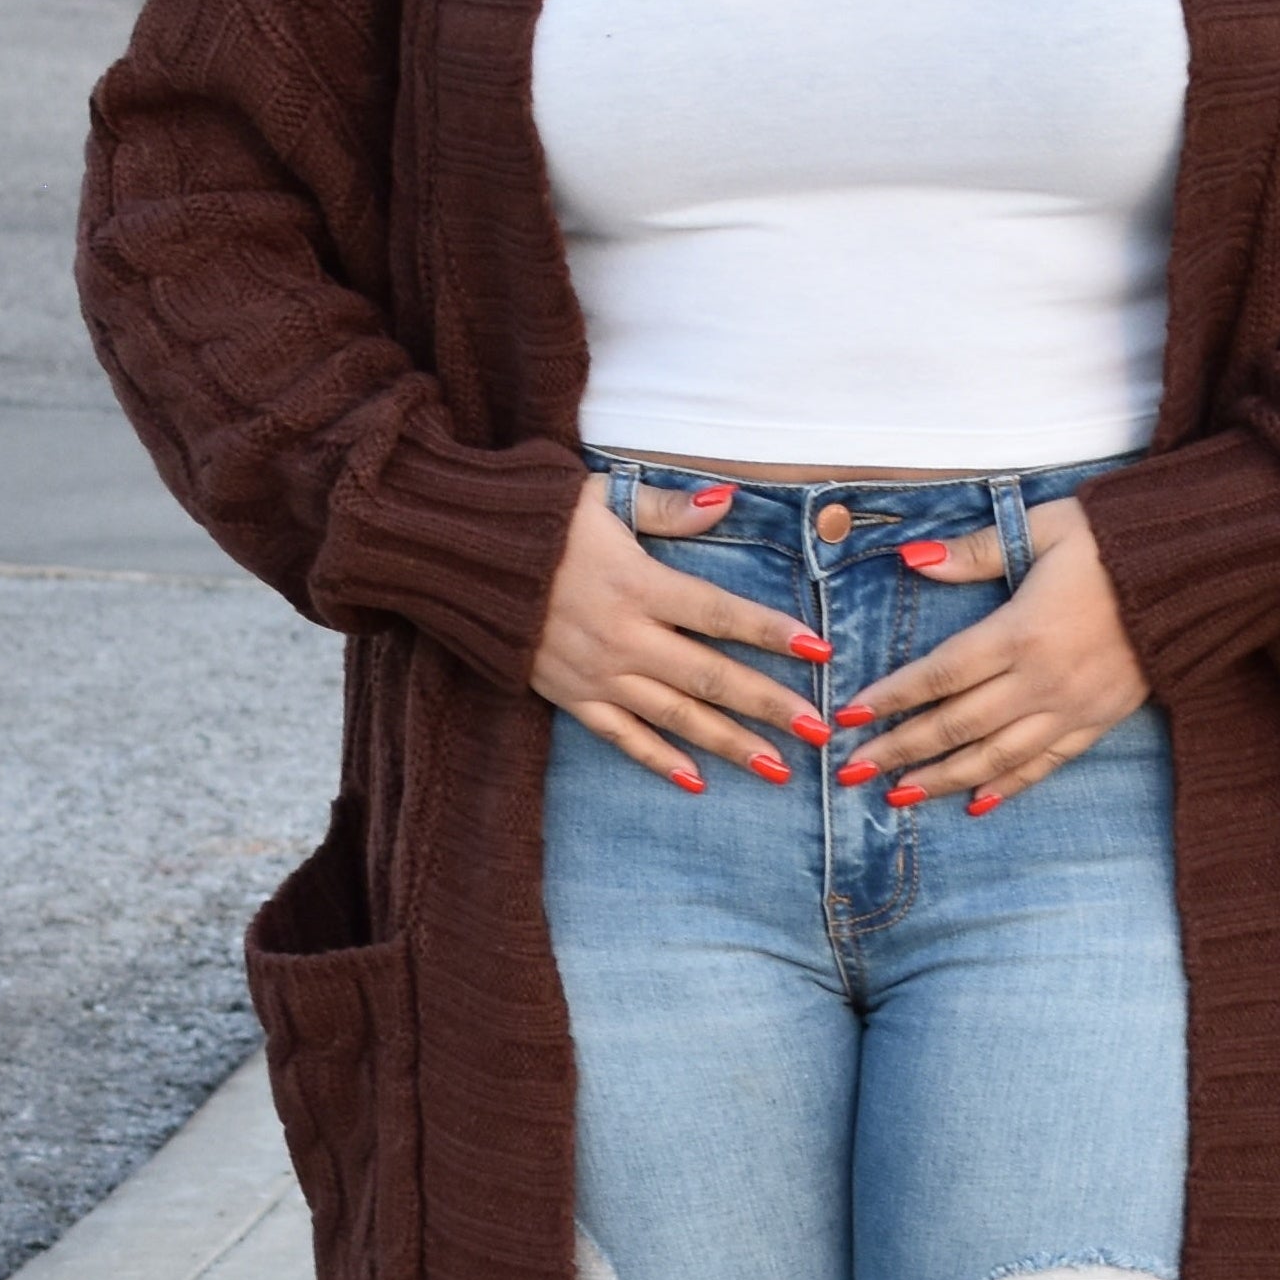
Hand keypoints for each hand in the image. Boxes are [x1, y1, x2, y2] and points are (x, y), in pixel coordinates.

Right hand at [529, 475, 831, 790]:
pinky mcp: (568, 696)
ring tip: (777, 769)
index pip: (721, 613)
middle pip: (710, 678)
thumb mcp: (602, 498)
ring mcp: (596, 673)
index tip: (822, 651)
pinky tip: (698, 781)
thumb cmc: (535, 519)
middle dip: (770, 705)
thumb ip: (668, 509)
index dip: (773, 633)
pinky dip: (659, 761)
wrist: (457, 555)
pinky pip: (621, 737)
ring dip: (730, 745)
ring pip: (676, 717)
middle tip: (819, 731)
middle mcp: (623, 637)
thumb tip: (726, 502)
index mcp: (638, 585)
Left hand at [835, 498, 1147, 814]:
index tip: (850, 716)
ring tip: (898, 796)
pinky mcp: (1098, 722)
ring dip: (941, 780)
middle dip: (899, 750)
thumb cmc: (1114, 541)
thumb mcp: (1045, 529)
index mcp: (1021, 631)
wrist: (1197, 572)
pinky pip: (1044, 765)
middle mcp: (1042, 680)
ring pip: (994, 757)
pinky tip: (976, 803)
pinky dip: (1008, 787)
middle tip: (852, 772)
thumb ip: (975, 551)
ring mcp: (1071, 708)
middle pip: (956, 726)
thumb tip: (914, 560)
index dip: (892, 698)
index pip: (940, 675)